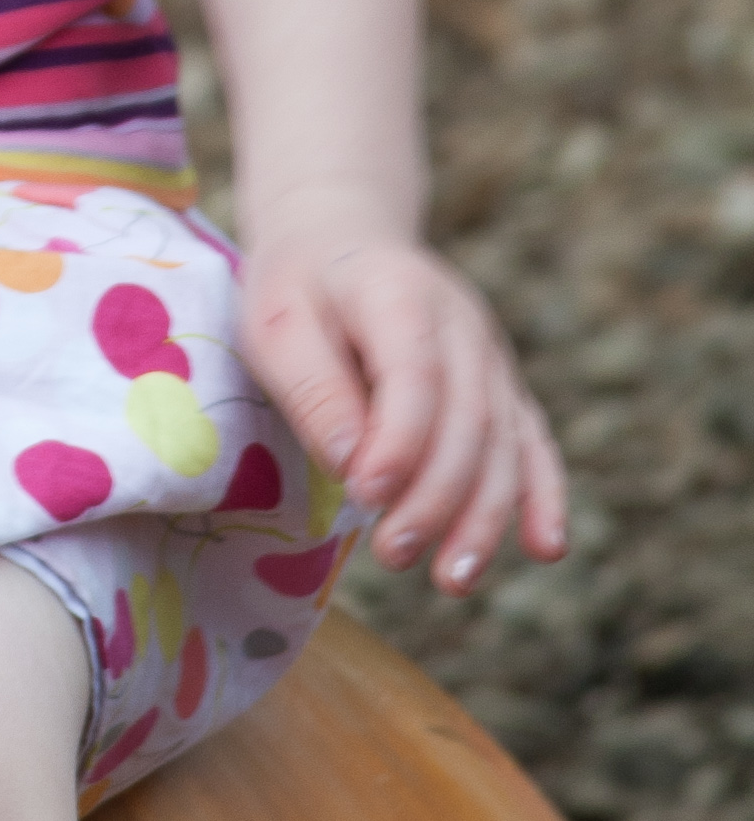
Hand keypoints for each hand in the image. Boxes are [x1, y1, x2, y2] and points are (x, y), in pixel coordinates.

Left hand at [240, 201, 565, 592]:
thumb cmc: (299, 289)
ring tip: (452, 580)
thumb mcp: (276, 322)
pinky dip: (542, 495)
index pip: (416, 375)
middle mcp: (461, 323)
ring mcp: (489, 355)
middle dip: (436, 496)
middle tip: (393, 554)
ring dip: (484, 515)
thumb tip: (355, 464)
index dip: (399, 441)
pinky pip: (532, 441)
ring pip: (503, 441)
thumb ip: (314, 388)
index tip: (365, 494)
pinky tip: (544, 549)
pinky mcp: (500, 385)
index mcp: (399, 292)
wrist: (340, 240)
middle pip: (468, 419)